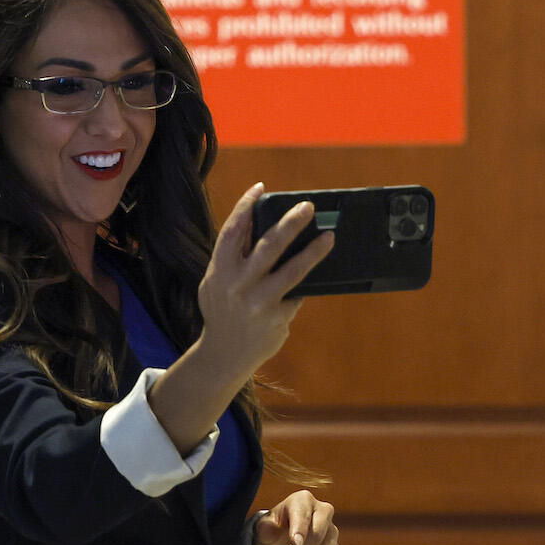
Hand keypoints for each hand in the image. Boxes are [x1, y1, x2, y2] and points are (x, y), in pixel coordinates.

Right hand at [197, 182, 334, 369]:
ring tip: (329, 237)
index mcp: (218, 271)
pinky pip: (297, 294)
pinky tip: (318, 273)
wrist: (224, 355)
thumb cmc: (223, 311)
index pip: (232, 231)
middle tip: (308, 207)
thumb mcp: (215, 283)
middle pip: (268, 246)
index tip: (260, 188)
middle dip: (290, 223)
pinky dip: (305, 283)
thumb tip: (259, 227)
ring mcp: (258, 303)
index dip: (245, 207)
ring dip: (313, 251)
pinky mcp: (276, 318)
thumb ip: (232, 259)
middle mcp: (237, 285)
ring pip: (291, 270)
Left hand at [253, 490, 339, 544]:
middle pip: (318, 532)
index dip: (299, 530)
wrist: (283, 537)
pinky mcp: (335, 543)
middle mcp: (322, 509)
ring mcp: (331, 527)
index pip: (303, 515)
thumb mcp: (265, 527)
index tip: (296, 544)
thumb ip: (265, 526)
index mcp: (303, 499)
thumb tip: (269, 526)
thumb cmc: (274, 529)